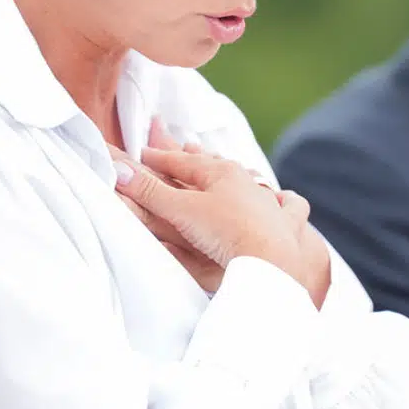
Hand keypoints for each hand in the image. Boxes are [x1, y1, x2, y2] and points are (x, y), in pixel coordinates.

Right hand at [114, 142, 330, 306]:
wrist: (270, 261)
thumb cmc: (226, 232)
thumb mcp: (181, 211)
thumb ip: (150, 192)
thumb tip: (118, 170)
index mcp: (220, 173)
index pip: (182, 161)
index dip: (160, 157)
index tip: (143, 153)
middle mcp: (246, 181)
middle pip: (215, 164)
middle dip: (196, 157)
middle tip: (185, 147)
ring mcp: (268, 201)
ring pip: (249, 179)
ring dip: (234, 173)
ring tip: (228, 167)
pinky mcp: (286, 225)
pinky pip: (290, 206)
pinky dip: (286, 200)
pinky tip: (285, 198)